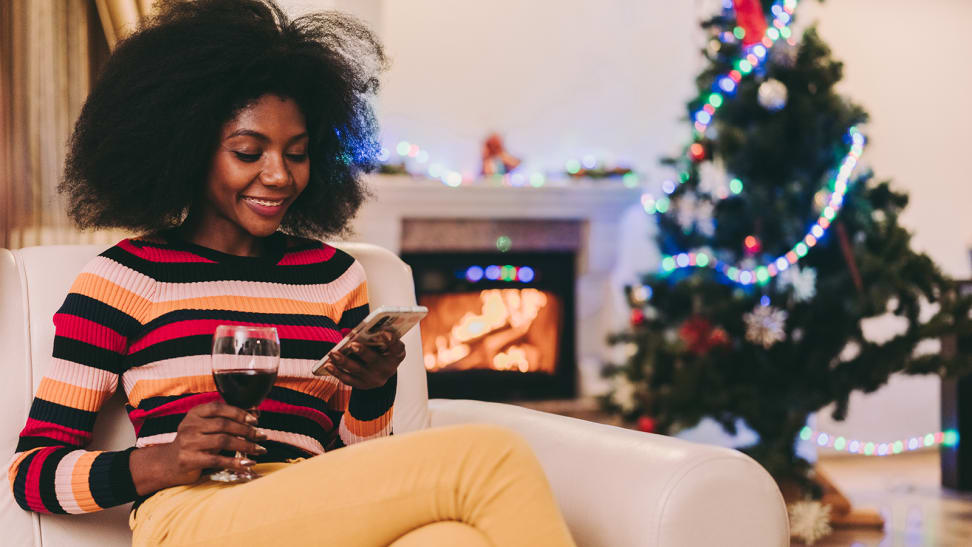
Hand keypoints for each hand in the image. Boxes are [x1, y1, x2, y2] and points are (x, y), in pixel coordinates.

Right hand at [129, 402, 267, 494]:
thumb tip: (255, 415)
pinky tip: (248, 464)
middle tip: (262, 436)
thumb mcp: (205, 427)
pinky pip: (217, 460)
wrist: (168, 464)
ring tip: (259, 449)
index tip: (255, 420)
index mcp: (195, 413)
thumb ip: (224, 420)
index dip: (239, 412)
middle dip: (247, 430)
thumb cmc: (194, 443)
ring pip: (223, 441)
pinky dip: (235, 462)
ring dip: (245, 445)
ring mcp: (188, 443)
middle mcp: (190, 426)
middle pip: (224, 425)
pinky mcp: (189, 459)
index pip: (219, 408)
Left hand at [323, 330, 404, 388]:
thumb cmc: (382, 350)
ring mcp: (375, 379)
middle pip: (374, 360)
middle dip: (363, 352)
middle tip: (352, 345)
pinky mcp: (362, 385)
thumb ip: (377, 335)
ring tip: (332, 353)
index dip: (392, 341)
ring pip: (357, 370)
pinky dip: (337, 372)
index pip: (397, 348)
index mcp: (396, 355)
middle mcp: (387, 369)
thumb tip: (356, 331)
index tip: (385, 333)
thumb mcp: (386, 342)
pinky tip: (328, 364)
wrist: (381, 371)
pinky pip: (348, 379)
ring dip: (344, 361)